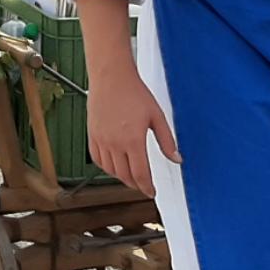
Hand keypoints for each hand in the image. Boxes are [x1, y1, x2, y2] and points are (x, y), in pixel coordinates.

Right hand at [87, 69, 179, 196]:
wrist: (111, 77)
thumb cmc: (134, 92)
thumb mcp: (157, 116)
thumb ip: (167, 140)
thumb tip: (177, 158)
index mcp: (133, 140)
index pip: (140, 174)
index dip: (147, 187)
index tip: (152, 192)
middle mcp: (115, 143)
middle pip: (125, 176)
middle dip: (136, 184)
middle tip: (144, 185)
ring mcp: (101, 140)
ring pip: (111, 170)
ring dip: (122, 177)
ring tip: (131, 176)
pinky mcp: (92, 135)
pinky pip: (98, 160)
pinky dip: (106, 167)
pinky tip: (114, 166)